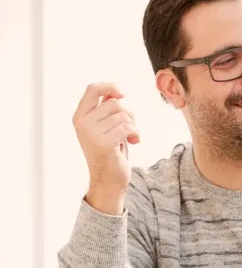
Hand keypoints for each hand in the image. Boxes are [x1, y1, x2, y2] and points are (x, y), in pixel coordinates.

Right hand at [73, 83, 139, 214]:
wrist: (108, 181)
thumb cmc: (110, 151)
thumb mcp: (105, 126)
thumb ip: (105, 109)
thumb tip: (114, 90)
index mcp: (80, 117)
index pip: (92, 89)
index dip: (110, 86)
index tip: (122, 94)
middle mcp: (82, 124)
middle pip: (114, 103)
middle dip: (128, 114)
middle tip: (129, 128)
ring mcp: (90, 134)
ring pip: (123, 115)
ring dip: (133, 125)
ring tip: (130, 137)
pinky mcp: (103, 143)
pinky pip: (127, 127)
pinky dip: (136, 133)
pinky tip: (134, 142)